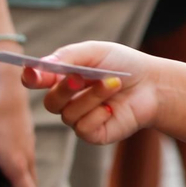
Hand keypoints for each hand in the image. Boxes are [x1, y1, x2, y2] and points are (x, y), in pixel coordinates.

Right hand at [23, 43, 163, 146]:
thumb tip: (38, 67)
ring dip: (92, 96)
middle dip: (64, 88)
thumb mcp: (95, 52)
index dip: (31, 78)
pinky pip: (83, 128)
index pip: (36, 80)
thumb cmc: (124, 65)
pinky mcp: (93, 133)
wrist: (153, 84)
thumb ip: (68, 57)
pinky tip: (113, 108)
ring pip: (69, 114)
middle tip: (79, 77)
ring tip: (115, 84)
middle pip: (50, 101)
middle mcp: (67, 100)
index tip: (32, 73)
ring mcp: (79, 118)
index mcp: (62, 77)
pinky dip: (98, 115)